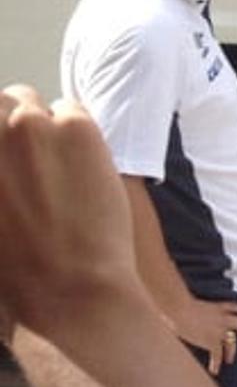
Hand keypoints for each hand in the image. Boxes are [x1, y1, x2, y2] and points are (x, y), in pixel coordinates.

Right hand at [0, 86, 142, 341]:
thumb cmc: (15, 268)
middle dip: (3, 121)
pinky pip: (69, 107)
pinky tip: (79, 159)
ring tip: (49, 156)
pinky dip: (72, 127)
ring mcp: (27, 125)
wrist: (69, 287)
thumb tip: (6, 168)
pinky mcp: (75, 127)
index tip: (6, 154)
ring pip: (25, 99)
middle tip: (21, 151)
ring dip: (35, 120)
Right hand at [165, 299, 236, 375]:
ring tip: (230, 360)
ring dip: (231, 352)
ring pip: (231, 342)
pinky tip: (214, 370)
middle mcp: (223, 318)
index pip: (234, 306)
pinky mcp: (213, 341)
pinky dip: (216, 363)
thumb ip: (193, 310)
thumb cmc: (178, 304)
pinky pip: (217, 354)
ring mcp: (220, 330)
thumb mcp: (192, 304)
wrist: (180, 309)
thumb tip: (181, 313)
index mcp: (218, 307)